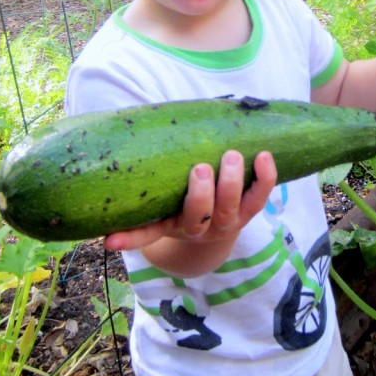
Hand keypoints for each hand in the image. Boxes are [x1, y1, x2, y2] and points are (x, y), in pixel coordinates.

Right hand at [103, 149, 277, 261]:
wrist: (214, 228)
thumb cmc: (179, 199)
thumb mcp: (162, 196)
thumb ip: (147, 173)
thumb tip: (117, 136)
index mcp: (170, 225)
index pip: (146, 233)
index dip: (129, 238)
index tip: (109, 240)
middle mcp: (198, 228)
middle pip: (199, 217)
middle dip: (201, 195)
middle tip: (200, 168)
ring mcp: (226, 222)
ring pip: (231, 208)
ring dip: (232, 183)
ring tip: (231, 155)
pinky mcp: (249, 212)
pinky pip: (260, 198)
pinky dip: (265, 178)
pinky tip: (264, 155)